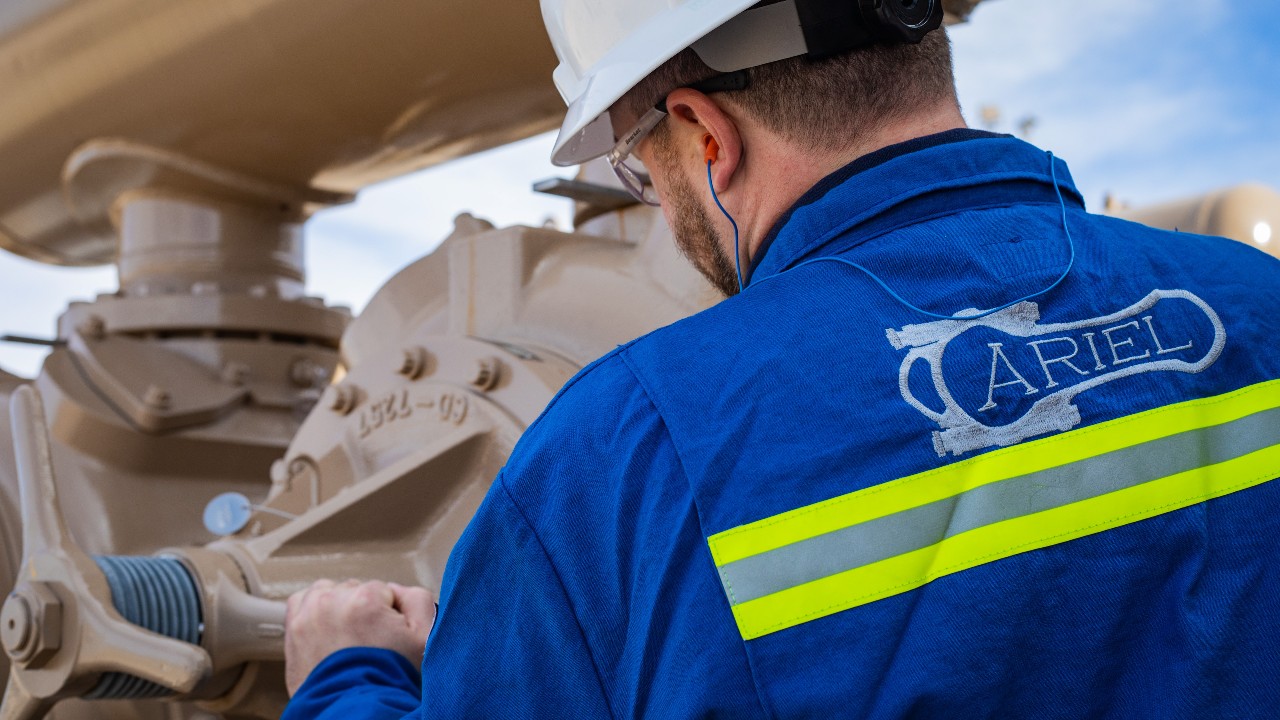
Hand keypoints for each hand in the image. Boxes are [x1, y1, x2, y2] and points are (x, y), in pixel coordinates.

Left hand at [284, 579, 436, 695]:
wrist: (354, 710)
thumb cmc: (389, 678)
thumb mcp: (424, 638)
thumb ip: (418, 599)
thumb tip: (397, 590)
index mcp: (365, 599)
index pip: (384, 590)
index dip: (391, 614)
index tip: (388, 637)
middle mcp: (333, 600)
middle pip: (356, 590)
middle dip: (364, 610)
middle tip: (369, 641)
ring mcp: (308, 614)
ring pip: (330, 592)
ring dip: (339, 606)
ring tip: (348, 635)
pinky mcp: (293, 628)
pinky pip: (303, 601)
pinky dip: (314, 609)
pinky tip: (327, 629)